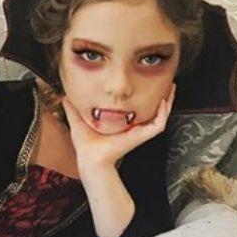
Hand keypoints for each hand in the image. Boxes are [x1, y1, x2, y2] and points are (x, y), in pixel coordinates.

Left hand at [60, 83, 175, 170]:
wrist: (90, 157)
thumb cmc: (86, 143)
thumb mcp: (78, 118)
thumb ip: (72, 106)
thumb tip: (65, 94)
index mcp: (123, 121)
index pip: (138, 105)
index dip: (145, 93)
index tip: (147, 79)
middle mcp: (134, 125)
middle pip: (153, 107)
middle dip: (161, 94)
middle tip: (165, 79)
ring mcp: (140, 131)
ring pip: (161, 114)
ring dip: (168, 100)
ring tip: (171, 86)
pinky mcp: (142, 136)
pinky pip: (158, 123)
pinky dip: (163, 112)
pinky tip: (163, 101)